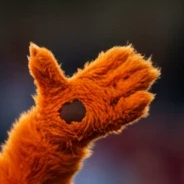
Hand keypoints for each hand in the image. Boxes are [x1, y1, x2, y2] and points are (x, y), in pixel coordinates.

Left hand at [29, 43, 158, 144]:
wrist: (53, 135)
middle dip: (137, 67)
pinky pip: (126, 113)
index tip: (126, 54)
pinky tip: (144, 99)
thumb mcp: (49, 87)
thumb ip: (45, 69)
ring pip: (132, 88)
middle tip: (142, 66)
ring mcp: (109, 103)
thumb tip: (34, 48)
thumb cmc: (54, 109)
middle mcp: (105, 88)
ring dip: (141, 81)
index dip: (121, 55)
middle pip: (128, 71)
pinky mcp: (110, 121)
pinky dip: (135, 106)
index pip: (114, 58)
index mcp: (94, 75)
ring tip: (149, 75)